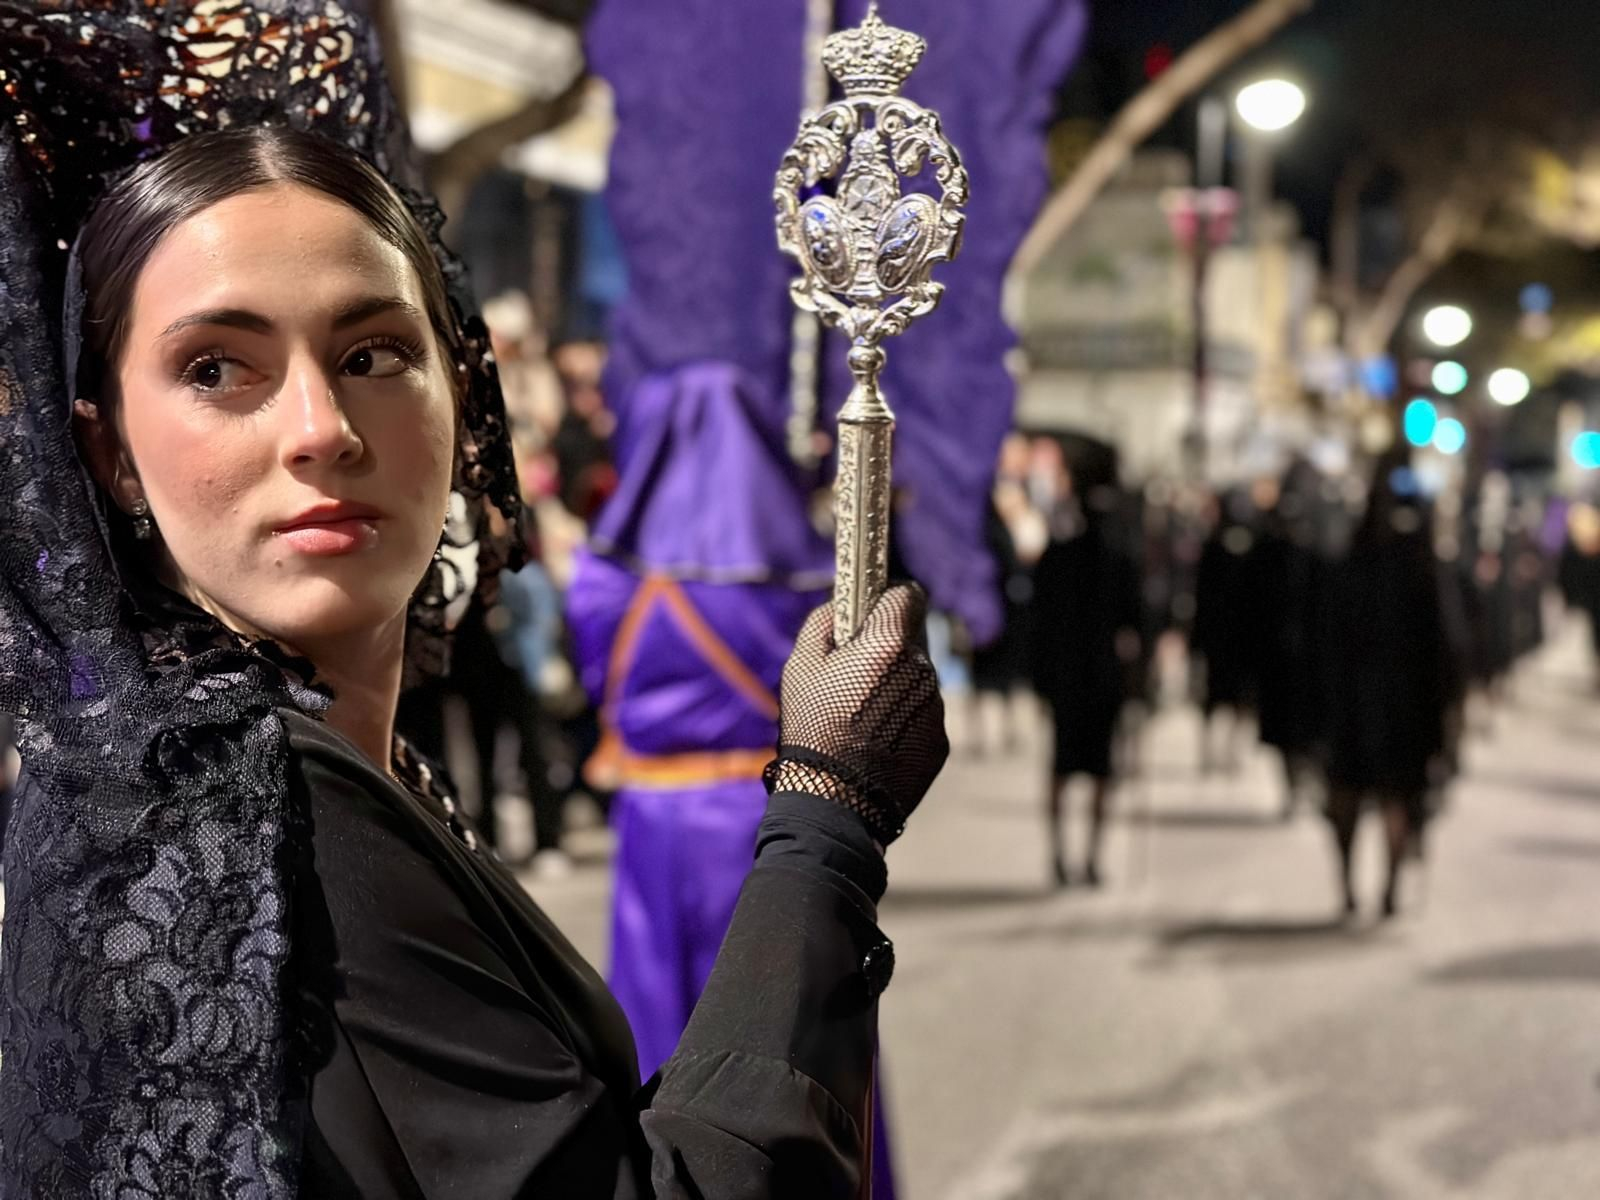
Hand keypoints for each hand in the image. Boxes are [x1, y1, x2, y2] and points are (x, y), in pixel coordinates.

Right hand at [763, 584, 948, 845]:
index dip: (888, 597)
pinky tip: (875, 740)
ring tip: (861, 715)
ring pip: (918, 679)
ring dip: (896, 684)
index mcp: (889, 645)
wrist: (834, 803)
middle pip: (912, 640)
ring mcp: (935, 709)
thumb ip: (823, 622)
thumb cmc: (812, 729)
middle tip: (855, 670)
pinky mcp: (941, 741)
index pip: (908, 594)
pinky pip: (923, 715)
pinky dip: (904, 719)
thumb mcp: (800, 666)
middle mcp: (922, 671)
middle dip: (888, 646)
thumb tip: (842, 604)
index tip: (873, 608)